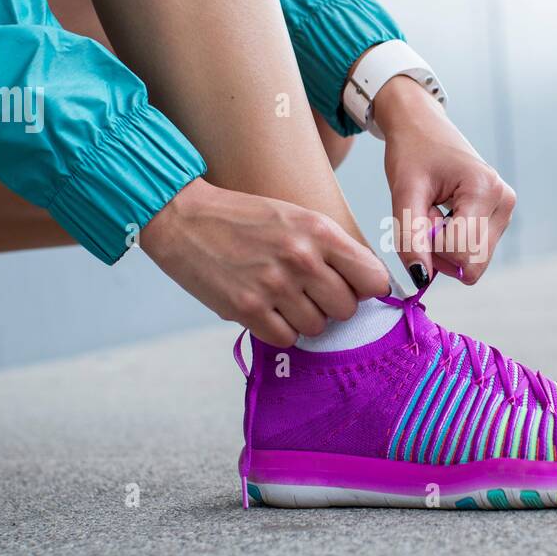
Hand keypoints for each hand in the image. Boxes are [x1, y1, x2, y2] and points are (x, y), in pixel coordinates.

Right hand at [140, 179, 389, 346]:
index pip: (372, 277)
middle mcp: (300, 258)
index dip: (367, 287)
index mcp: (318, 230)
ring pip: (317, 327)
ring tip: (283, 297)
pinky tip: (265, 308)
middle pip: (346, 308)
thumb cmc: (244, 218)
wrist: (184, 218)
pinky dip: (278, 329)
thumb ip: (332, 248)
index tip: (357, 289)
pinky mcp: (247, 309)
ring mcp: (273, 285)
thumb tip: (369, 284)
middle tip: (310, 292)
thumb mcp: (296, 217)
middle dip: (332, 305)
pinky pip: (286, 338)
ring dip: (304, 318)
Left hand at [375, 75, 515, 286]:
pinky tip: (444, 215)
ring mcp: (505, 211)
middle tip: (426, 215)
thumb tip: (421, 278)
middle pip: (472, 263)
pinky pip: (475, 252)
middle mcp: (504, 202)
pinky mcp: (499, 217)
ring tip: (435, 212)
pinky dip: (453, 242)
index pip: (463, 253)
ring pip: (474, 261)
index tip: (420, 217)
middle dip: (441, 250)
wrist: (422, 127)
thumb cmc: (412, 152)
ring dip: (445, 247)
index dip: (432, 248)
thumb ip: (411, 237)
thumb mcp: (404, 193)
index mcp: (484, 190)